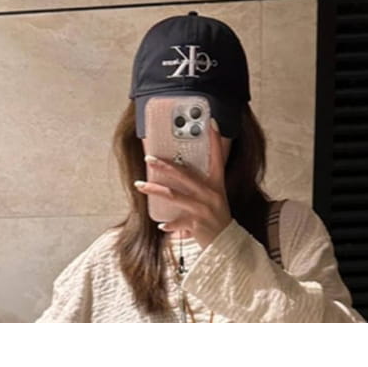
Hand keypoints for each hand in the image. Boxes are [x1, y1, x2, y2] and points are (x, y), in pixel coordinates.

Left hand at [134, 117, 232, 249]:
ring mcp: (204, 208)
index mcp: (217, 184)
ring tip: (139, 185)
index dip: (214, 139)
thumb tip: (179, 168)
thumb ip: (200, 185)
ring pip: (174, 195)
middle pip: (184, 175)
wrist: (228, 244)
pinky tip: (161, 226)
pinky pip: (178, 222)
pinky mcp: (197, 224)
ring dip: (154, 190)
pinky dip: (169, 224)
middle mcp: (211, 194)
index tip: (210, 122)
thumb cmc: (217, 218)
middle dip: (164, 165)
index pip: (217, 157)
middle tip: (148, 158)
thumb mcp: (215, 197)